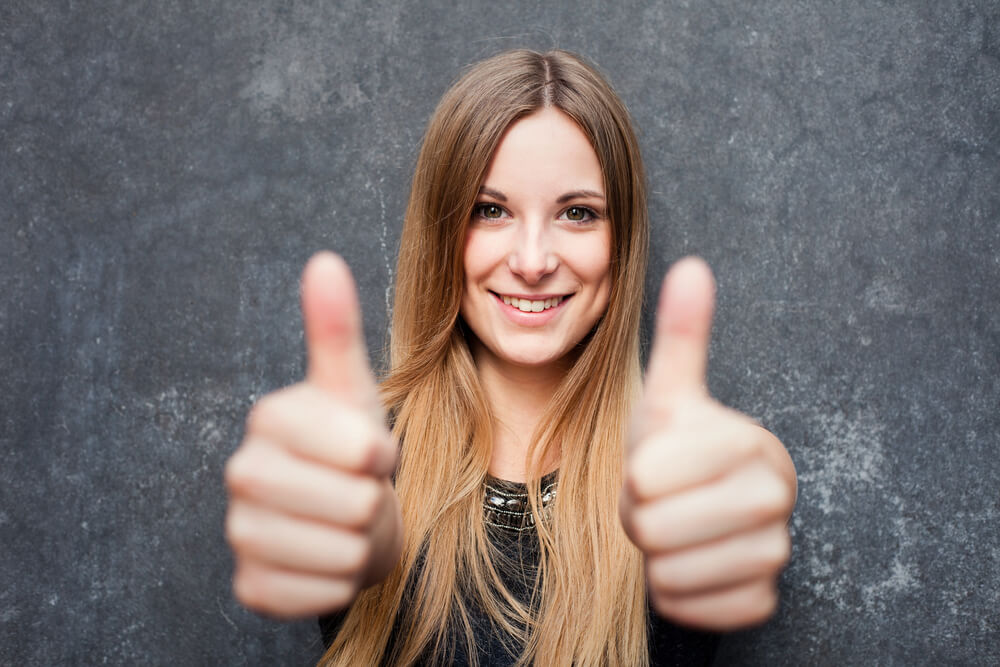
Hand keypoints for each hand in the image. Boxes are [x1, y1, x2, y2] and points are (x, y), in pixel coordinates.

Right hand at [224, 252, 401, 616]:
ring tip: (344, 522)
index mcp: (269, 417)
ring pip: (345, 552)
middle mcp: (241, 472)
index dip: (381, 455)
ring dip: (361, 544)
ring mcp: (239, 533)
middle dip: (374, 502)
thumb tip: (323, 261)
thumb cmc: (350, 447)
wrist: (343, 517)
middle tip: (356, 490)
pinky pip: (325, 594)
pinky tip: (325, 557)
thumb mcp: (352, 389)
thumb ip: (336, 329)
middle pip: (358, 505)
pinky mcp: (250, 587)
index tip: (366, 450)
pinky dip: (342, 582)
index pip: (363, 449)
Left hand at [620, 257, 794, 629]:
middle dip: (641, 516)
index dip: (635, 477)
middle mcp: (777, 499)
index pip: (646, 479)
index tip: (658, 466)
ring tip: (676, 526)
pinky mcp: (762, 601)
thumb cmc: (677, 447)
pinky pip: (689, 609)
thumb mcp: (671, 394)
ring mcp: (775, 555)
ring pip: (668, 573)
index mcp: (751, 444)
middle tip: (662, 499)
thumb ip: (682, 335)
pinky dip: (675, 592)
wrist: (701, 507)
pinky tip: (692, 561)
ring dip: (654, 555)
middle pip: (653, 529)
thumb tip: (692, 266)